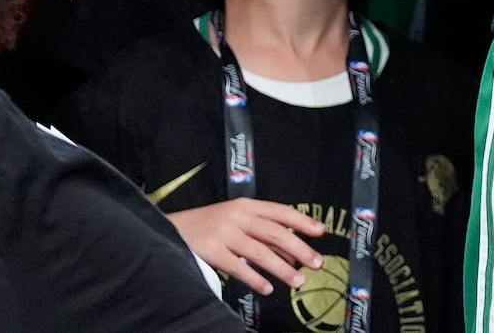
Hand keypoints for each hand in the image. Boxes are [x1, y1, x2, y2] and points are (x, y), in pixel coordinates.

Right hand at [168, 198, 328, 295]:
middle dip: (299, 248)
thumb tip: (293, 252)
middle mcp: (238, 217)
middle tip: (317, 262)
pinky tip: (267, 288)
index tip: (320, 232)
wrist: (172, 228)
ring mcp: (224, 233)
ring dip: (281, 268)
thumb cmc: (210, 225)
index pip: (280, 212)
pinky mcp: (211, 250)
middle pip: (275, 232)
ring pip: (259, 251)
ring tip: (298, 281)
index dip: (302, 221)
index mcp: (246, 206)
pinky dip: (255, 278)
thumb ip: (262, 233)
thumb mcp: (236, 221)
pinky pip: (238, 267)